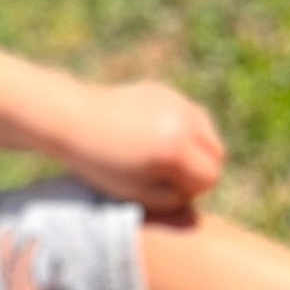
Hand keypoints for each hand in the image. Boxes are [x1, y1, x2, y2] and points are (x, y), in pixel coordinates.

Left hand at [58, 80, 224, 213]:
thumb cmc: (100, 163)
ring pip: (208, 131)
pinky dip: (183, 129)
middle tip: (169, 177)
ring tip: (165, 159)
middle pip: (217, 153)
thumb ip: (173, 197)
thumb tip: (194, 191)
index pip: (211, 176)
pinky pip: (191, 115)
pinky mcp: (167, 91)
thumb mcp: (136, 192)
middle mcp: (183, 121)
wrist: (72, 120)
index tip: (167, 191)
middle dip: (199, 168)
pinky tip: (156, 138)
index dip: (192, 190)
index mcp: (174, 149)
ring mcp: (178, 101)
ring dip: (195, 148)